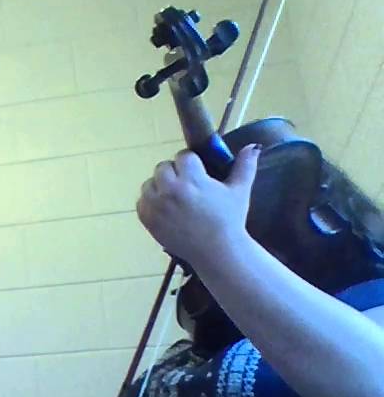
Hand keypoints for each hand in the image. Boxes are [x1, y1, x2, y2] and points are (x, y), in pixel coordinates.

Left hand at [135, 143, 260, 265]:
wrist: (216, 251)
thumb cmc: (229, 220)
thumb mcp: (239, 191)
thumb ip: (245, 166)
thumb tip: (254, 145)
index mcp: (192, 180)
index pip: (183, 156)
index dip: (191, 163)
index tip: (198, 172)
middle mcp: (170, 190)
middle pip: (163, 167)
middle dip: (174, 173)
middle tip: (187, 186)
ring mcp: (156, 205)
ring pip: (150, 182)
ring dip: (160, 186)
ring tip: (176, 198)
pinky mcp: (147, 218)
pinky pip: (142, 200)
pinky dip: (151, 202)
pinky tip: (167, 208)